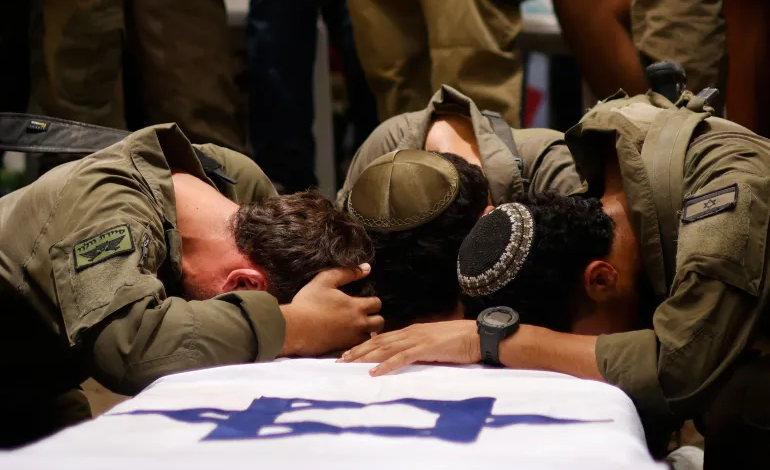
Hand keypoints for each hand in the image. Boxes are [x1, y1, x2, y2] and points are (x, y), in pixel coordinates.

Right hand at [280, 263, 382, 356]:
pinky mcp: (342, 349)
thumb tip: (366, 268)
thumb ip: (347, 272)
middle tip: (364, 316)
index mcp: (356, 306)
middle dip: (375, 318)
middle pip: (379, 323)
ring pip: (369, 337)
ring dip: (366, 332)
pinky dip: (355, 342)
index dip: (373, 301)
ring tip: (356, 327)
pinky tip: (346, 337)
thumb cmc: (308, 302)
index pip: (377, 304)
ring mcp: (351, 338)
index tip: (364, 301)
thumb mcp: (325, 280)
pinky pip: (357, 347)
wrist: (294, 327)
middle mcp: (358, 324)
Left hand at [337, 320, 480, 375]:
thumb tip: (405, 356)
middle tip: (340, 359)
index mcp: (412, 330)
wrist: (478, 336)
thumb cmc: (459, 341)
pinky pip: (402, 357)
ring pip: (385, 348)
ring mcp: (417, 339)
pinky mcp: (426, 348)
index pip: (383, 338)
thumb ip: (418, 347)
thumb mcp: (433, 343)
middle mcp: (411, 332)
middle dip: (358, 350)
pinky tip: (375, 372)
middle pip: (378, 341)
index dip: (364, 345)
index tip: (349, 353)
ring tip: (349, 364)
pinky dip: (386, 365)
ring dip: (366, 356)